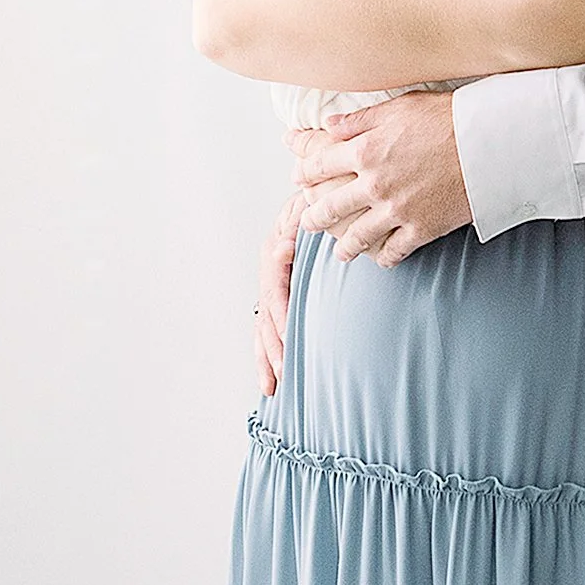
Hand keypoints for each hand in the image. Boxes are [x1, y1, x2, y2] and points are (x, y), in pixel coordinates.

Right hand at [253, 196, 300, 394]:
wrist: (321, 198)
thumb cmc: (318, 202)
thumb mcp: (308, 205)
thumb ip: (298, 223)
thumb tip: (284, 248)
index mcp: (275, 250)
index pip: (274, 289)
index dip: (280, 314)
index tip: (288, 336)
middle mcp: (270, 272)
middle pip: (265, 316)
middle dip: (273, 347)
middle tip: (282, 374)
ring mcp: (274, 287)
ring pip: (264, 329)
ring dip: (267, 358)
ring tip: (271, 386)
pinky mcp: (282, 299)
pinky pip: (270, 331)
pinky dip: (270, 356)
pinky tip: (272, 381)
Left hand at [289, 90, 472, 264]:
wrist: (487, 143)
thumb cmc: (446, 118)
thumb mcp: (398, 107)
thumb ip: (360, 119)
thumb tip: (329, 125)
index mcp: (364, 151)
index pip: (320, 165)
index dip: (304, 172)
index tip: (298, 178)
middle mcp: (374, 185)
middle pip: (330, 207)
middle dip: (313, 216)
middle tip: (306, 222)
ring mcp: (396, 211)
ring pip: (357, 237)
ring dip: (344, 248)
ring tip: (339, 253)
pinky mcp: (420, 229)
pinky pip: (394, 251)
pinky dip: (384, 259)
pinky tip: (380, 260)